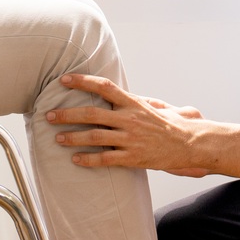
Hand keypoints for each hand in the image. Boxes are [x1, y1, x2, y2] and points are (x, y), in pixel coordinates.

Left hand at [46, 73, 213, 175]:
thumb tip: (117, 93)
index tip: (64, 79)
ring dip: (73, 137)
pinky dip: (88, 159)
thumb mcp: (153, 106)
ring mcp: (131, 139)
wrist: (190, 143)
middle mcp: (129, 119)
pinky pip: (106, 159)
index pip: (104, 87)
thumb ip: (133, 101)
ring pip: (95, 137)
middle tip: (50, 115)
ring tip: (57, 138)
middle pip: (92, 114)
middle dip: (67, 114)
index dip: (82, 82)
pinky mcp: (133, 157)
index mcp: (133, 103)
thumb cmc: (171, 124)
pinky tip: (75, 159)